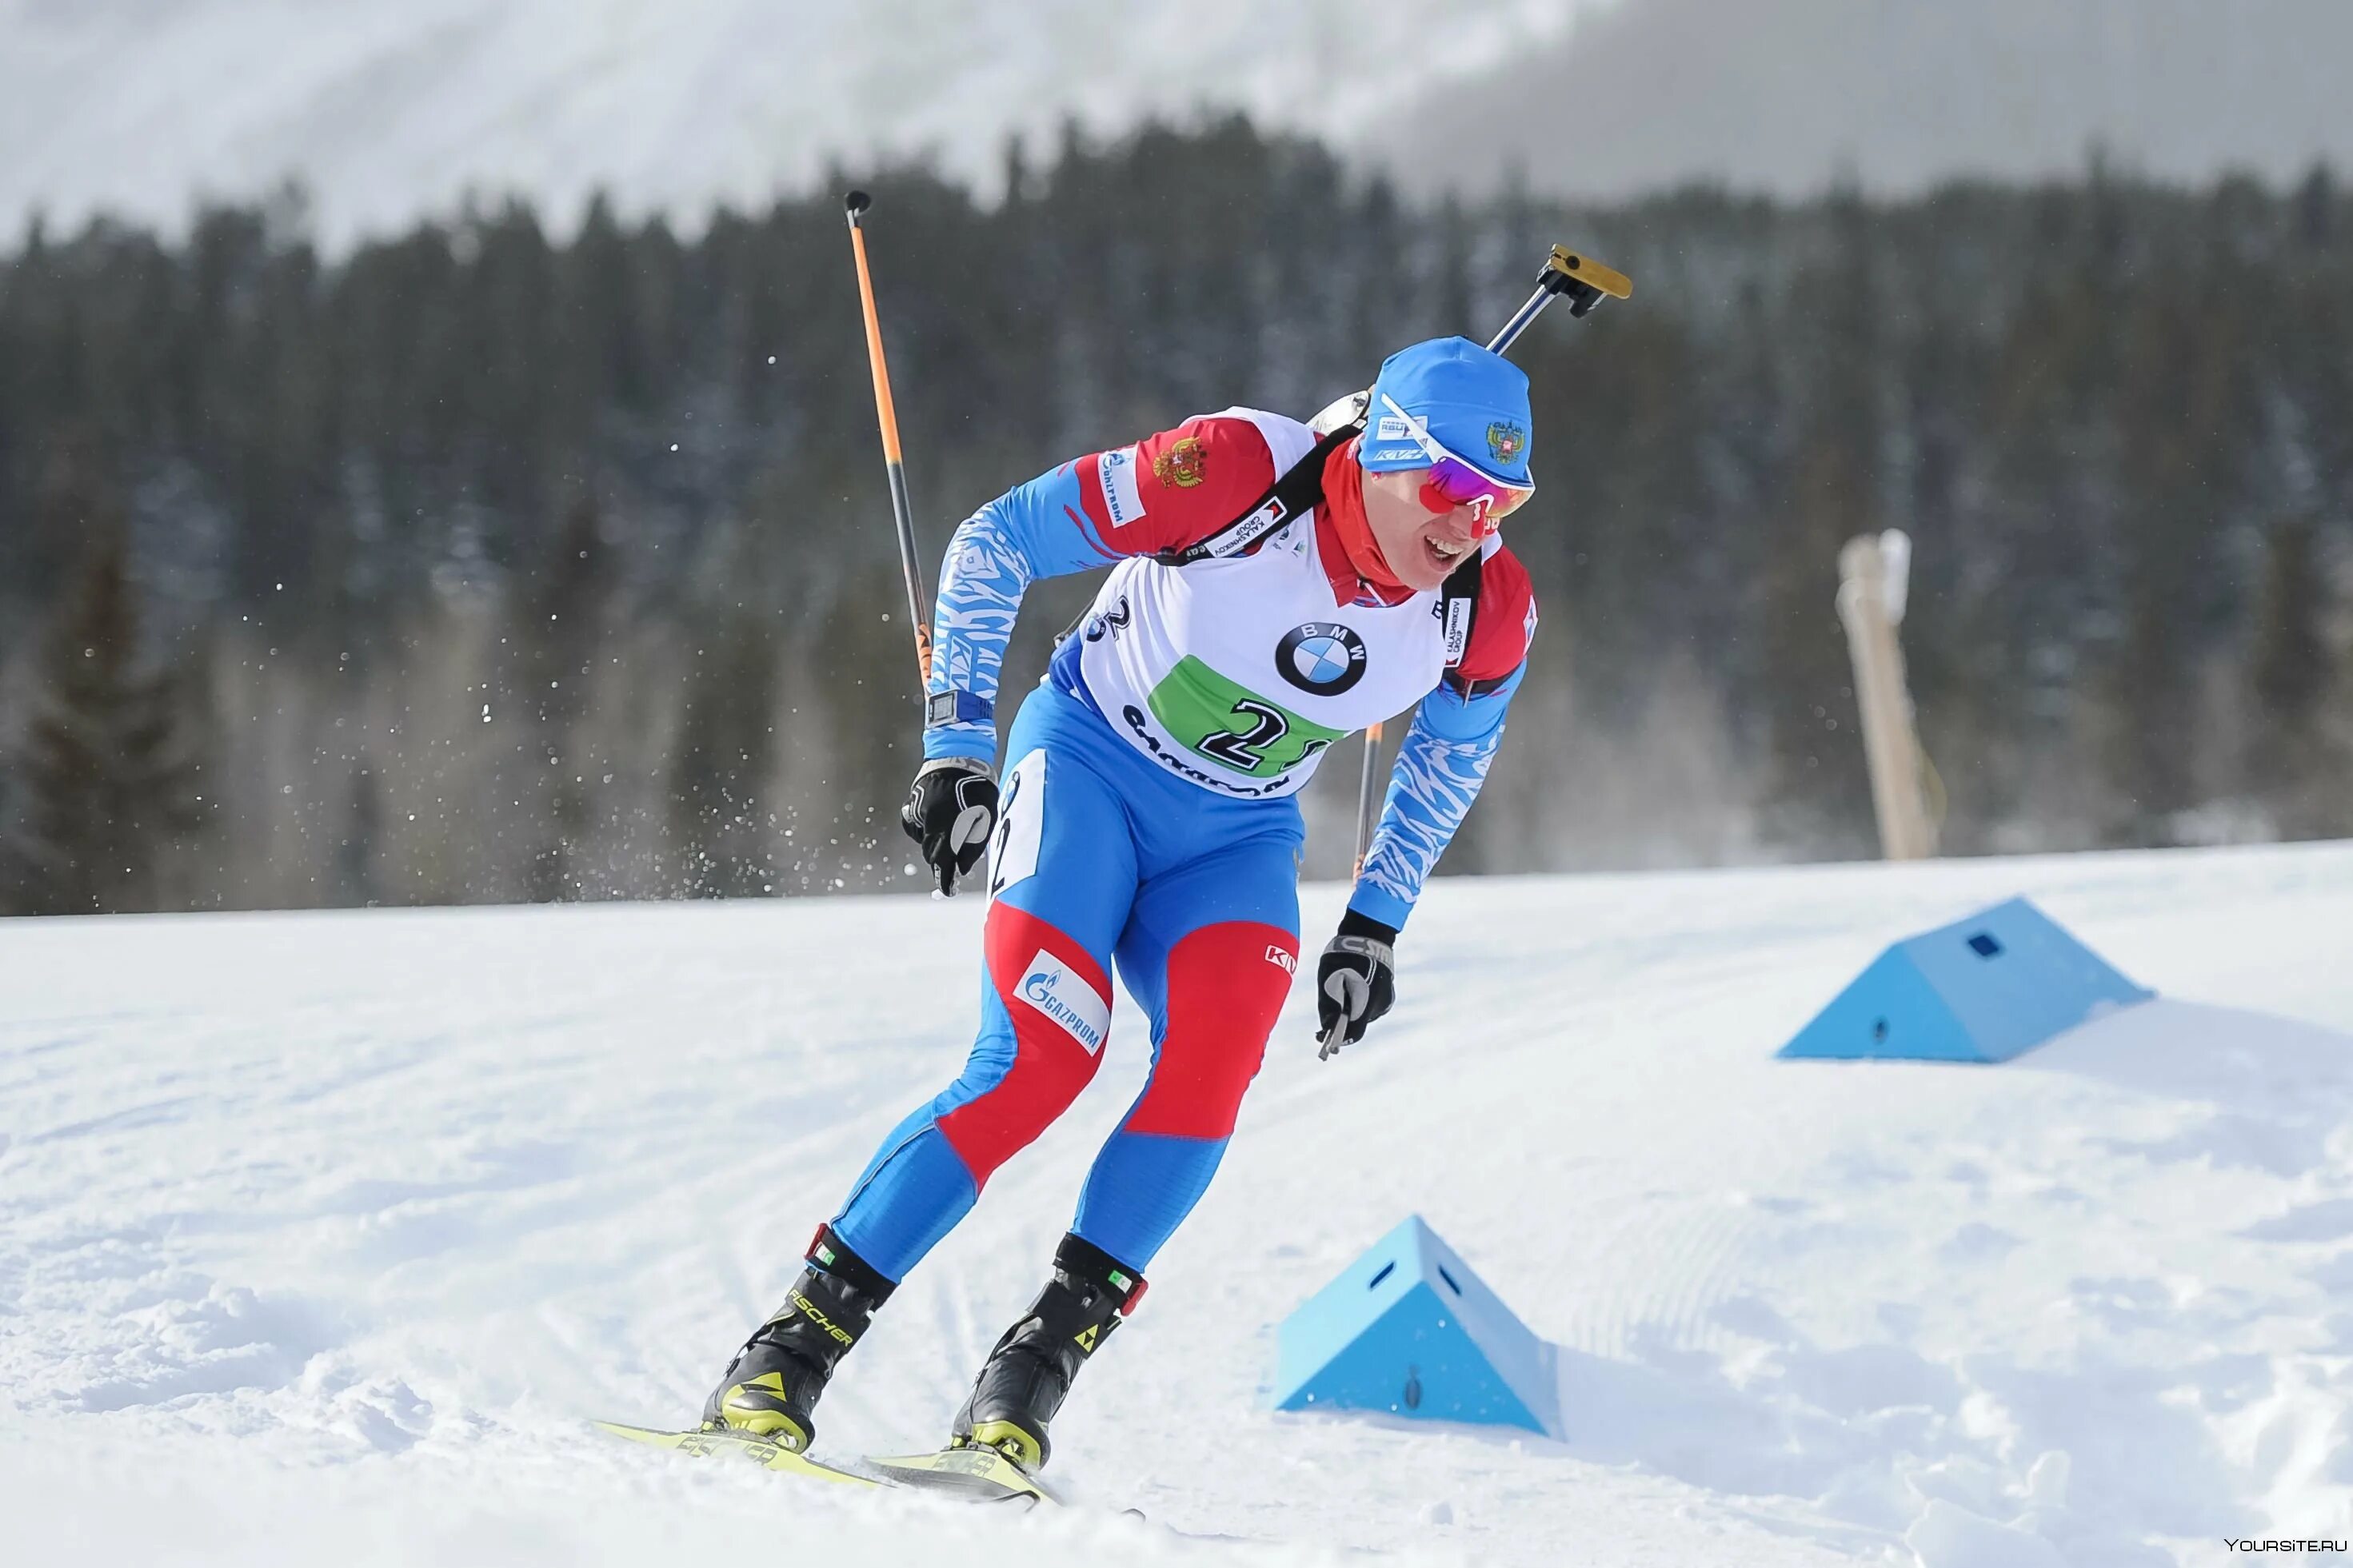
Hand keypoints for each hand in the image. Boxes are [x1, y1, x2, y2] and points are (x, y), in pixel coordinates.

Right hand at [900, 758, 997, 895]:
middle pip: (932, 853)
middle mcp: (928, 821)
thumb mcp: (986, 817)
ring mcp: (917, 812)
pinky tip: (939, 821)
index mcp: (947, 825)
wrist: (958, 754)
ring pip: (925, 839)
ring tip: (954, 832)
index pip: (943, 861)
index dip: (945, 879)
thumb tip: (963, 867)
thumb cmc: (978, 786)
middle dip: (943, 861)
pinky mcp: (912, 803)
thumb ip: (974, 844)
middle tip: (954, 865)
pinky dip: (927, 828)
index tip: (948, 890)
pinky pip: (917, 825)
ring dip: (937, 843)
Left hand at [1316, 910, 1396, 1057]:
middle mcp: (1379, 1006)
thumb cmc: (1345, 957)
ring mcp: (1385, 998)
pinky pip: (1369, 1002)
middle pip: (1357, 1023)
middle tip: (1327, 1011)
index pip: (1352, 1034)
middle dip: (1341, 1020)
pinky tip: (1351, 984)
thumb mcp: (1329, 981)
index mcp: (1365, 1005)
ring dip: (1350, 1008)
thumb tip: (1327, 1027)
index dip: (1336, 1039)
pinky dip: (1358, 998)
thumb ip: (1328, 1007)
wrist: (1369, 934)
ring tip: (1339, 988)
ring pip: (1363, 1012)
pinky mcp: (1386, 991)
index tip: (1321, 1038)